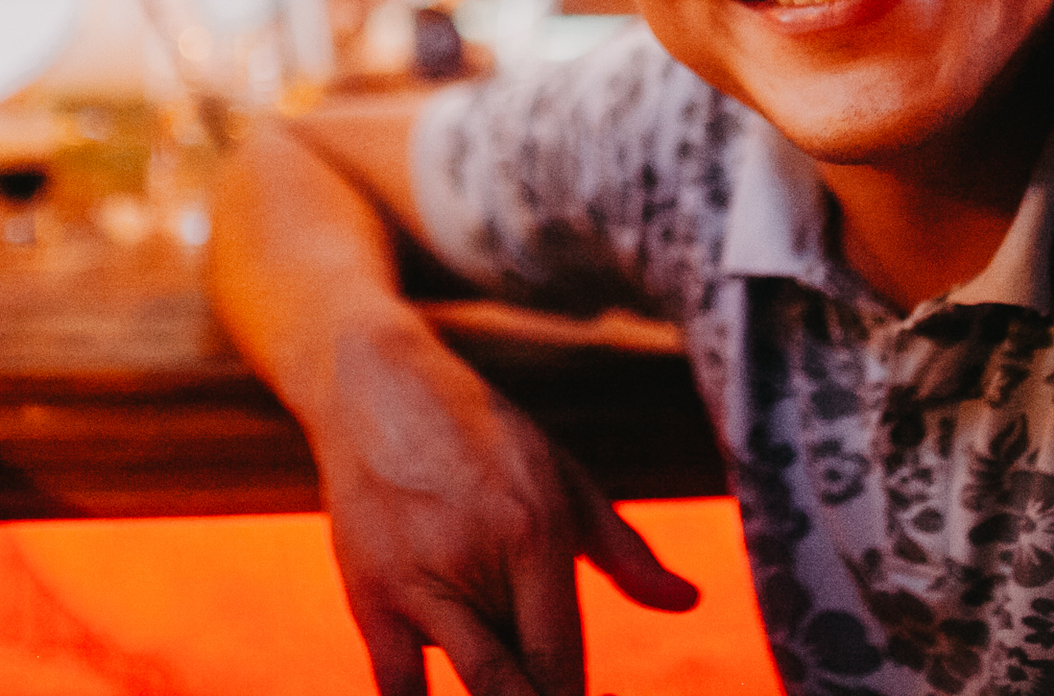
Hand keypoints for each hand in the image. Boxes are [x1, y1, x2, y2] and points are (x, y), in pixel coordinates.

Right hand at [315, 323, 698, 695]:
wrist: (375, 389)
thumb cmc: (482, 433)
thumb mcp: (562, 476)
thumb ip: (625, 551)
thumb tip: (686, 602)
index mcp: (536, 532)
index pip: (563, 658)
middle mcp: (478, 562)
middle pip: (517, 686)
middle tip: (550, 695)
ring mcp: (416, 583)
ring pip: (471, 684)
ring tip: (513, 687)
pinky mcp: (367, 596)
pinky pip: (397, 686)